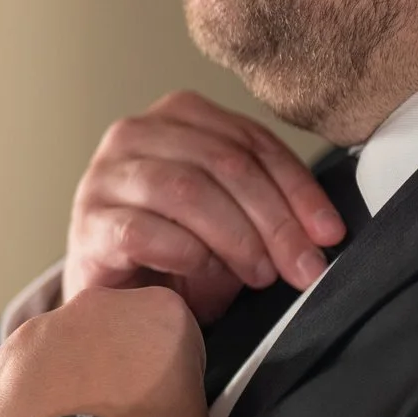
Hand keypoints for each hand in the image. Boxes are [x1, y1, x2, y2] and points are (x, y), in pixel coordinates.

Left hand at [0, 286, 211, 416]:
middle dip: (103, 368)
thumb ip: (177, 389)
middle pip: (99, 335)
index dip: (163, 368)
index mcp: (153, 312)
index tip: (160, 400)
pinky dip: (17, 416)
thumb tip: (162, 407)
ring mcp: (30, 340)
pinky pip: (7, 393)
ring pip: (46, 359)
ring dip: (56, 389)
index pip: (162, 328)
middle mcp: (87, 310)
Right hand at [64, 90, 343, 323]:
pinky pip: (143, 232)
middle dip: (275, 219)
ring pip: (186, 190)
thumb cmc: (177, 253)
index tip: (329, 233)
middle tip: (301, 266)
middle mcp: (134, 134)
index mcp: (177, 117)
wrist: (115, 298)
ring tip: (258, 273)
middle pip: (223, 162)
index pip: (250, 141)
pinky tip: (204, 271)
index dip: (298, 188)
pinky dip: (186, 253)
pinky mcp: (88, 225)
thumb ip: (268, 206)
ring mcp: (104, 177)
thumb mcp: (234, 218)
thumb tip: (321, 232)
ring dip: (236, 237)